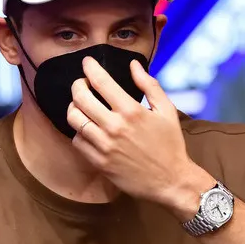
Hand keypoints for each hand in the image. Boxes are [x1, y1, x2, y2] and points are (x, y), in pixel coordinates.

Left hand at [67, 58, 205, 210]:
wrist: (171, 181)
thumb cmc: (170, 144)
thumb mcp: (167, 111)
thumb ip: (149, 85)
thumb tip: (134, 65)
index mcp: (131, 111)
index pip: (101, 81)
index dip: (90, 68)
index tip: (87, 62)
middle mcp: (114, 127)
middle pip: (80, 98)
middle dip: (77, 85)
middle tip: (81, 84)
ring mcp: (104, 146)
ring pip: (74, 119)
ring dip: (73, 107)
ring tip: (80, 105)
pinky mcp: (99, 162)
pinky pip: (77, 141)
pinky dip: (79, 131)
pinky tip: (87, 128)